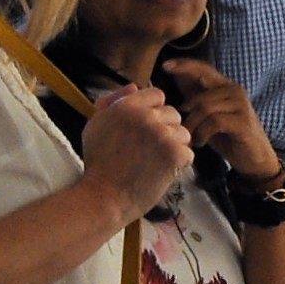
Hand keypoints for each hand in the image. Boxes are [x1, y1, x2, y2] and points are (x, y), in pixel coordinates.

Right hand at [79, 84, 190, 216]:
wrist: (105, 196)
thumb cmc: (99, 163)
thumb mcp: (96, 125)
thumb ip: (112, 102)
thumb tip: (134, 86)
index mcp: (126, 106)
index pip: (157, 95)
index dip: (154, 112)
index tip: (144, 129)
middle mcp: (146, 116)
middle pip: (173, 114)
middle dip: (165, 130)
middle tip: (148, 149)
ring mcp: (162, 134)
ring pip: (184, 133)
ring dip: (174, 146)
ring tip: (155, 161)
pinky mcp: (175, 153)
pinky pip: (188, 152)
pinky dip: (179, 164)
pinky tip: (162, 171)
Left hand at [154, 59, 282, 184]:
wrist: (254, 158)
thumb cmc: (228, 137)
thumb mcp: (207, 115)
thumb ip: (195, 97)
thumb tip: (175, 78)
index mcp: (226, 86)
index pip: (204, 69)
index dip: (184, 65)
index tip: (165, 66)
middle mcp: (236, 91)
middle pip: (200, 91)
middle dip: (184, 109)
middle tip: (177, 127)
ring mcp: (241, 106)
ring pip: (205, 107)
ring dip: (192, 125)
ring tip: (189, 138)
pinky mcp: (243, 122)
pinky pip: (214, 122)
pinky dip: (202, 133)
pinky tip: (200, 142)